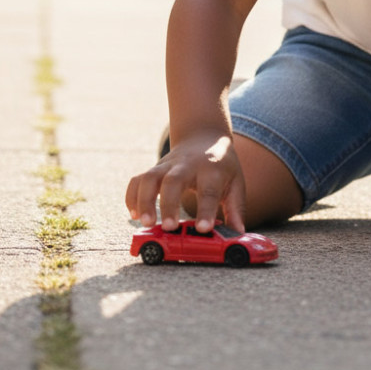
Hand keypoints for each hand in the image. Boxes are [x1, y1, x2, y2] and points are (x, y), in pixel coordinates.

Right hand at [125, 132, 245, 233]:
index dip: (205, 210)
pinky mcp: (155, 168)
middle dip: (169, 204)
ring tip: (146, 223)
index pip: (208, 191)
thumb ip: (236, 208)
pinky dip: (132, 196)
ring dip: (145, 200)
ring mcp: (168, 165)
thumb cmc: (222, 165)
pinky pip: (137, 179)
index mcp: (212, 169)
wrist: (204, 136)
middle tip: (168, 228)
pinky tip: (134, 214)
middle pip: (173, 180)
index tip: (203, 229)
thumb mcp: (236, 182)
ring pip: (150, 177)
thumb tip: (237, 233)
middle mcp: (187, 165)